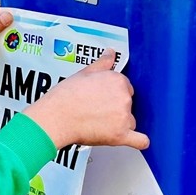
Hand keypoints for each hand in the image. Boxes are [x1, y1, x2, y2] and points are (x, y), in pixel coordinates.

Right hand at [23, 54, 148, 149]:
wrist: (55, 118)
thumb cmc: (65, 98)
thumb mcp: (84, 73)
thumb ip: (102, 63)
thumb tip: (110, 53)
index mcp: (117, 80)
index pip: (124, 87)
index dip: (112, 93)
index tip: (103, 98)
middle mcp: (124, 97)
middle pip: (128, 103)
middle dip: (116, 107)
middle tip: (97, 110)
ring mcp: (124, 117)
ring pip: (130, 121)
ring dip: (120, 123)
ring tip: (99, 124)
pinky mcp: (121, 135)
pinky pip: (139, 140)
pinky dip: (139, 141)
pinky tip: (137, 141)